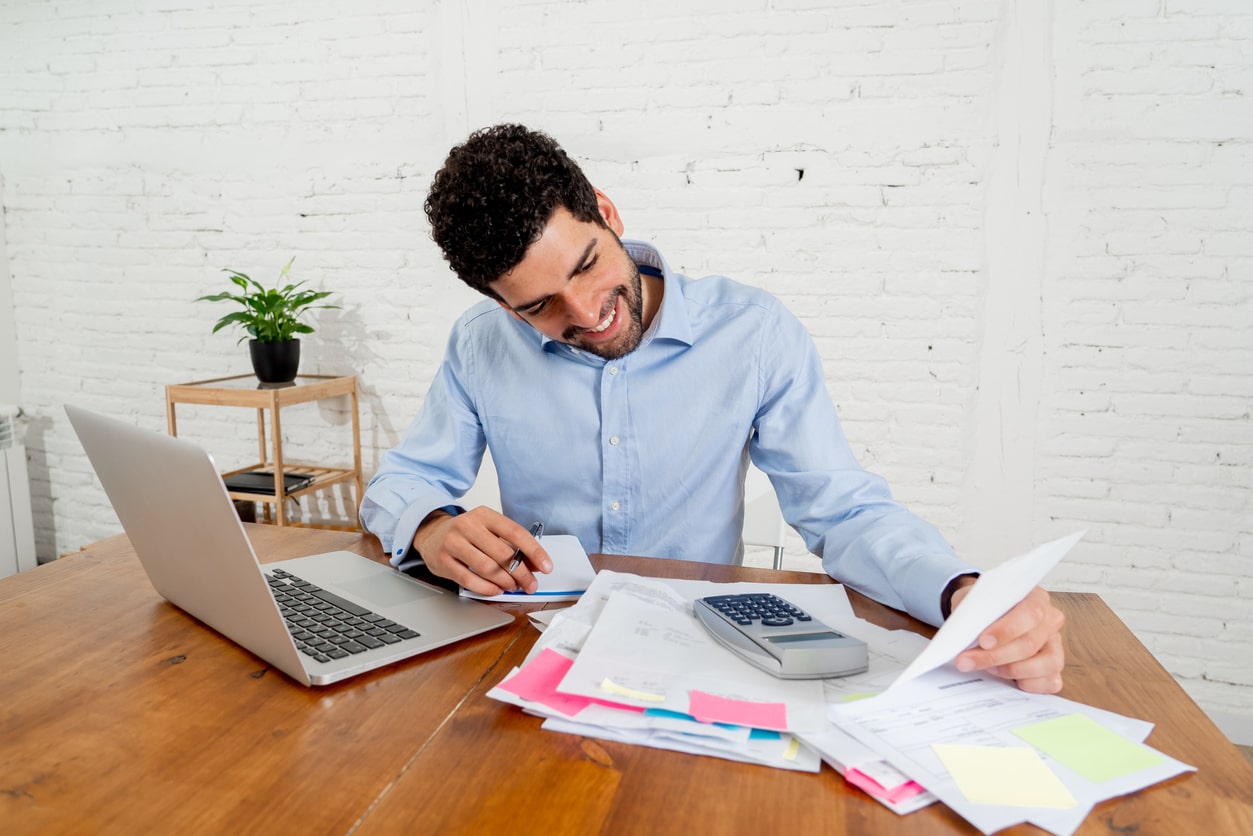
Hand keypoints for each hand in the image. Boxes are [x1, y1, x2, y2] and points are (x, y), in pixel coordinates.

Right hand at [412, 507, 551, 595]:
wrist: (431, 533)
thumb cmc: (466, 533)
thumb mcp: (489, 530)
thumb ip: (511, 545)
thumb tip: (535, 565)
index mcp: (485, 515)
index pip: (516, 532)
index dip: (534, 551)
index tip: (546, 566)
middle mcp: (468, 526)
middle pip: (503, 554)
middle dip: (522, 573)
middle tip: (530, 584)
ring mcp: (453, 543)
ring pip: (487, 568)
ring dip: (505, 582)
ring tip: (513, 586)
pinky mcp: (443, 561)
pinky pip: (470, 580)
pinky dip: (487, 588)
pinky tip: (496, 589)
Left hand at [951, 581, 1065, 693]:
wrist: (983, 614)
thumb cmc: (983, 608)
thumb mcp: (973, 601)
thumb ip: (973, 612)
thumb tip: (963, 633)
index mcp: (1036, 598)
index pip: (1030, 613)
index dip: (1007, 630)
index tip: (983, 641)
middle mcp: (1050, 621)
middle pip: (1030, 644)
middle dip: (995, 656)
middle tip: (967, 661)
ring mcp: (1055, 645)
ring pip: (1046, 664)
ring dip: (1011, 670)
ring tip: (989, 667)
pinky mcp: (1053, 667)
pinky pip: (1051, 682)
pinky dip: (1028, 684)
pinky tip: (1008, 678)